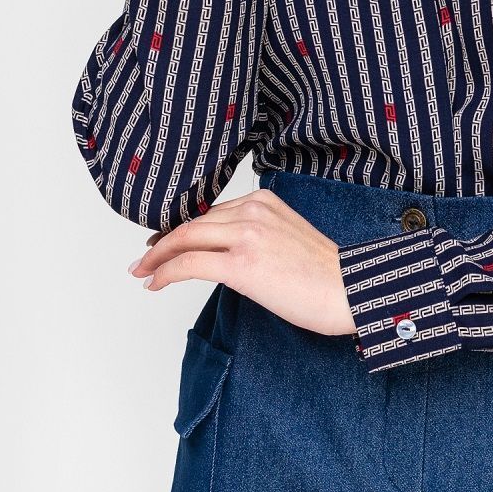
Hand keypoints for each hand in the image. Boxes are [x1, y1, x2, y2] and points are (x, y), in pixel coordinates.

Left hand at [129, 190, 357, 336]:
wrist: (350, 290)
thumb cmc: (325, 274)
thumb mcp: (287, 236)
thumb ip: (257, 234)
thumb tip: (225, 254)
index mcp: (263, 201)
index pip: (210, 212)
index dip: (181, 227)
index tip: (164, 241)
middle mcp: (252, 210)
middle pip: (192, 222)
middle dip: (162, 242)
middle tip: (143, 257)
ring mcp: (246, 235)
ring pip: (185, 239)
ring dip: (157, 257)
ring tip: (142, 271)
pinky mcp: (241, 264)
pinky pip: (189, 264)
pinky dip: (165, 272)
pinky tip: (154, 282)